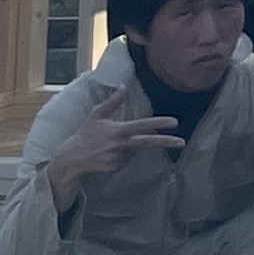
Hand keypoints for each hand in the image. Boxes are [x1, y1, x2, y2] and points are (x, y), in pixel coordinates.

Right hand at [44, 97, 182, 200]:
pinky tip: (109, 153)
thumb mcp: (96, 115)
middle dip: (166, 142)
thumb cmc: (85, 134)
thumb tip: (123, 86)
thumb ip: (112, 102)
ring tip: (111, 144)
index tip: (175, 122)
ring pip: (135, 150)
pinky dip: (124, 156)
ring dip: (131, 146)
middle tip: (182, 142)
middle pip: (147, 142)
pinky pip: (127, 160)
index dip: (159, 123)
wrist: (71, 159)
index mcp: (117, 130)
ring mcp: (118, 158)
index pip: (142, 125)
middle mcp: (119, 144)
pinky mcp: (115, 168)